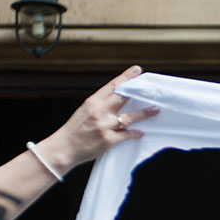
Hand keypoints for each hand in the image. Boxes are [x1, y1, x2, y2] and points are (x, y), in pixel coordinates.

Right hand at [31, 65, 160, 173]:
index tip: (136, 71)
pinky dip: (135, 133)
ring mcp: (104, 126)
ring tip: (155, 109)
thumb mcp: (84, 111)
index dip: (126, 77)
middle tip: (150, 88)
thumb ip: (100, 105)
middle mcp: (99, 112)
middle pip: (123, 98)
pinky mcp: (108, 140)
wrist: (64, 148)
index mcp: (92, 102)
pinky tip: (142, 132)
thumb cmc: (74, 130)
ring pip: (129, 117)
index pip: (112, 86)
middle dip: (138, 91)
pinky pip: (126, 135)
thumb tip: (118, 100)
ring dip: (144, 113)